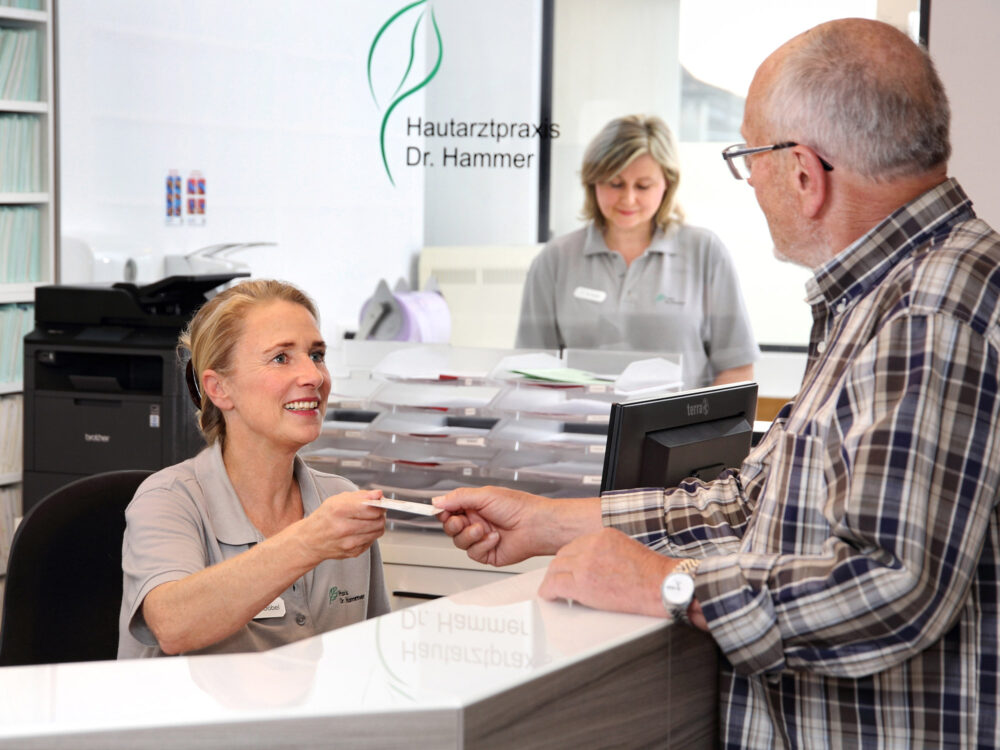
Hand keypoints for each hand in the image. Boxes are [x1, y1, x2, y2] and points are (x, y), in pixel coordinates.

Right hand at [302, 489, 385, 560]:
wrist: (310, 541)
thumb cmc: (324, 518)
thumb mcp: (338, 500)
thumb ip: (361, 496)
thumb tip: (378, 494)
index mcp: (339, 510)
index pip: (371, 508)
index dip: (378, 505)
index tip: (378, 503)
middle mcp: (343, 528)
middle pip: (378, 521)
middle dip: (379, 515)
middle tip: (374, 512)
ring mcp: (348, 543)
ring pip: (378, 531)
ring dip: (377, 525)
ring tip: (367, 521)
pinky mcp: (353, 552)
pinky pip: (372, 541)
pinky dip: (370, 535)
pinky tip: (360, 531)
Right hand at [432, 485, 552, 566]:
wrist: (535, 525)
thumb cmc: (518, 506)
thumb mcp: (484, 495)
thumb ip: (458, 498)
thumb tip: (438, 501)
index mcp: (475, 506)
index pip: (450, 510)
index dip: (442, 512)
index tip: (438, 511)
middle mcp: (476, 522)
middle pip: (450, 528)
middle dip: (453, 525)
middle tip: (461, 521)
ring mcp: (481, 538)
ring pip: (459, 542)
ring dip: (470, 535)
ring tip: (483, 529)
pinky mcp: (487, 553)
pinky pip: (473, 553)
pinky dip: (482, 545)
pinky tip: (494, 538)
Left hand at [538, 528, 675, 617]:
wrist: (663, 586)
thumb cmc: (653, 575)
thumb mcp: (627, 549)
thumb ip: (606, 552)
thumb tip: (594, 564)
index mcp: (603, 535)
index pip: (575, 544)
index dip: (570, 559)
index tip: (570, 566)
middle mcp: (592, 545)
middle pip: (563, 555)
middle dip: (560, 568)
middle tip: (557, 578)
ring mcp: (585, 563)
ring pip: (555, 569)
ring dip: (553, 579)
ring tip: (553, 588)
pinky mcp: (582, 582)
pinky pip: (554, 584)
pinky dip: (548, 591)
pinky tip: (549, 595)